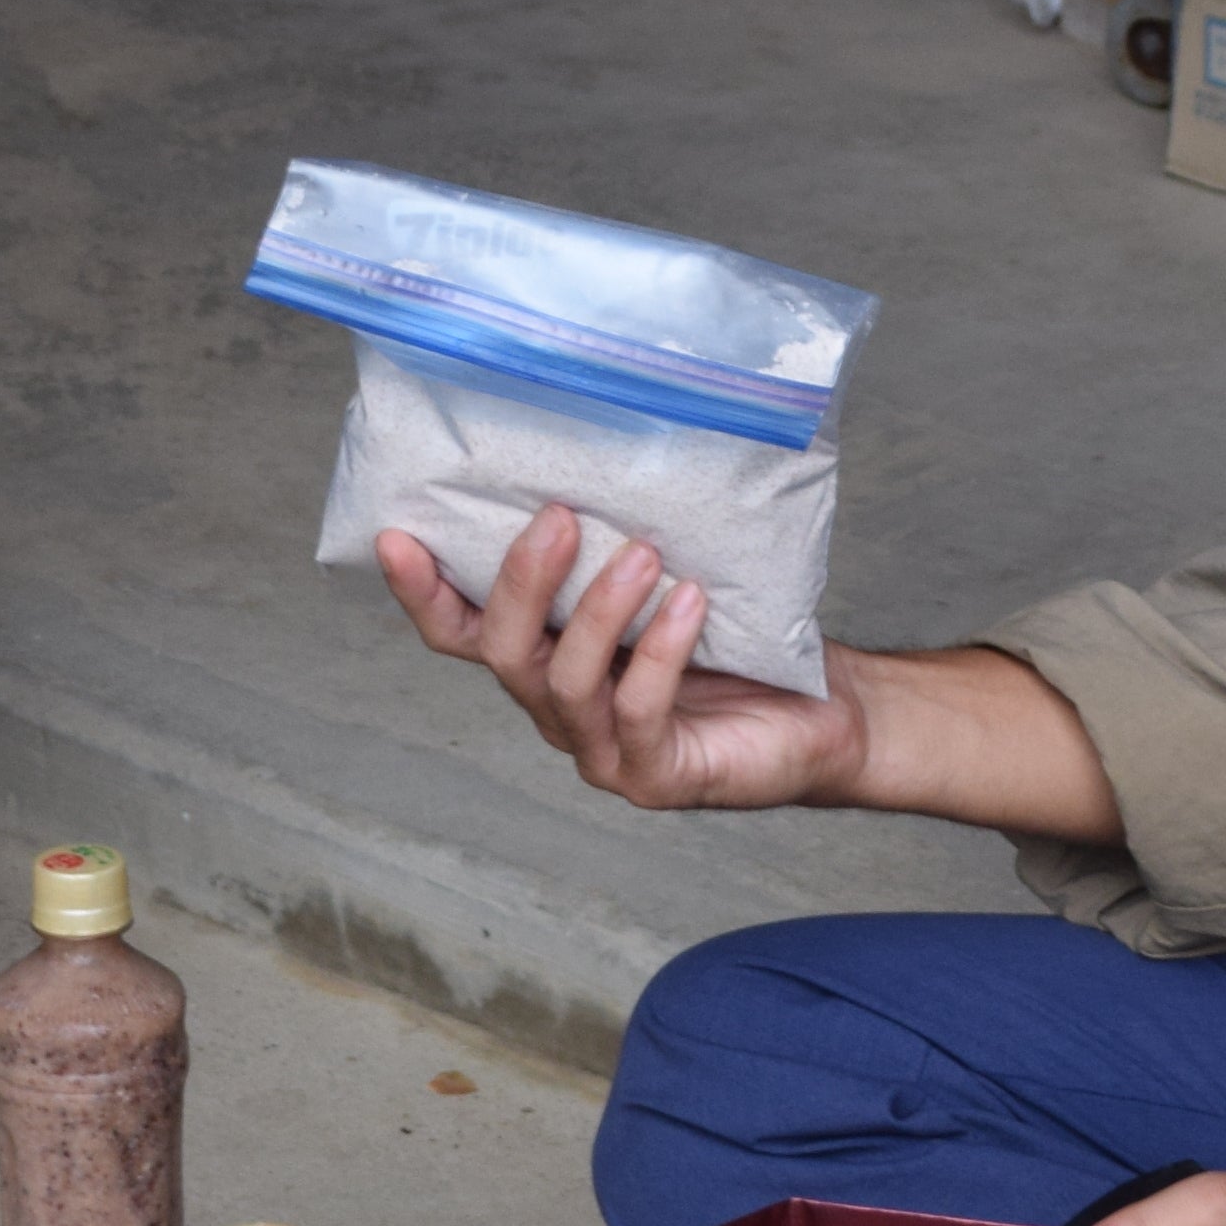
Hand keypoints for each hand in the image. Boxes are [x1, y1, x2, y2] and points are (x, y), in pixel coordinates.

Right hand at [375, 511, 870, 811]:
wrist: (826, 712)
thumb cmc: (741, 641)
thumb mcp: (666, 580)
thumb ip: (616, 542)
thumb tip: (591, 448)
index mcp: (547, 660)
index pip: (460, 633)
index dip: (420, 592)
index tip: (399, 536)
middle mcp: (559, 710)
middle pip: (504, 653)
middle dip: (522, 583)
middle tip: (561, 517)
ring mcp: (603, 752)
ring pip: (565, 683)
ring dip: (598, 612)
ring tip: (643, 556)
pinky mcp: (658, 777)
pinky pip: (640, 712)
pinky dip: (661, 653)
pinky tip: (690, 604)